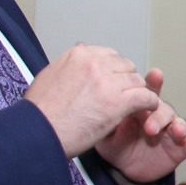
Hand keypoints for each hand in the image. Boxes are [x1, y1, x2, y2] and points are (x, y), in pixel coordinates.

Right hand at [24, 44, 162, 157]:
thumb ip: (68, 64)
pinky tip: (148, 109)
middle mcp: (94, 63)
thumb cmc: (39, 113)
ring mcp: (107, 81)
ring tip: (137, 105)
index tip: (114, 82)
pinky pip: (145, 96)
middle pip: (125, 66)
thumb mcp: (48, 76)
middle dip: (126, 81)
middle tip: (125, 95)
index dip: (114, 71)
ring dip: (138, 93)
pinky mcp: (118, 101)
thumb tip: (80, 50)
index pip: (109, 55)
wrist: (36, 133)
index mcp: (78, 55)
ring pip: (137, 81)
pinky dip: (149, 103)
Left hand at [94, 68, 185, 184]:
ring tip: (177, 132)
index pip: (148, 93)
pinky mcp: (179, 148)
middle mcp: (158, 117)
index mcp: (140, 109)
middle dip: (159, 117)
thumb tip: (105, 109)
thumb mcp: (105, 133)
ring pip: (179, 124)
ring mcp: (170, 132)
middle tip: (150, 128)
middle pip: (164, 109)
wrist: (123, 169)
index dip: (154, 83)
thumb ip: (108, 121)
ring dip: (179, 127)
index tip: (156, 75)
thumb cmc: (116, 145)